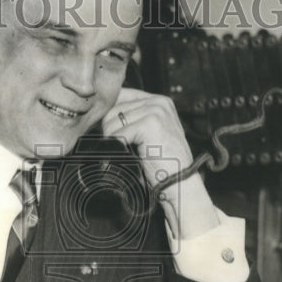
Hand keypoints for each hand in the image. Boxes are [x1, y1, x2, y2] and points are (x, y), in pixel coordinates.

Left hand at [100, 88, 219, 238]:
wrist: (181, 184)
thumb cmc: (163, 165)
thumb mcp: (148, 136)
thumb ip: (132, 121)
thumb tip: (101, 118)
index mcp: (159, 102)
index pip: (121, 96)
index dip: (108, 115)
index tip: (106, 134)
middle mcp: (158, 102)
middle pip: (113, 109)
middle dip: (108, 131)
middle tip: (117, 149)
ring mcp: (155, 111)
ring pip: (111, 121)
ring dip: (112, 141)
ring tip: (125, 154)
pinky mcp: (150, 123)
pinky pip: (117, 134)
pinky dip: (117, 149)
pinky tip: (128, 157)